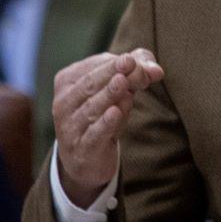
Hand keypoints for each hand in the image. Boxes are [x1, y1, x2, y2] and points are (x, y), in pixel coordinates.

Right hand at [53, 49, 164, 207]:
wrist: (87, 159)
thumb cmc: (103, 114)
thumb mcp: (117, 90)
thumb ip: (136, 72)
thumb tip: (156, 70)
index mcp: (67, 81)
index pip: (91, 67)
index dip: (115, 62)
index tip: (136, 62)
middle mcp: (63, 103)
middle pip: (89, 84)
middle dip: (112, 73)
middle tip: (131, 65)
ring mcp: (70, 127)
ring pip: (91, 108)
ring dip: (109, 94)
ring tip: (124, 82)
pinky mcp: (82, 149)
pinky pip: (94, 134)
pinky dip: (105, 123)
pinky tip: (116, 112)